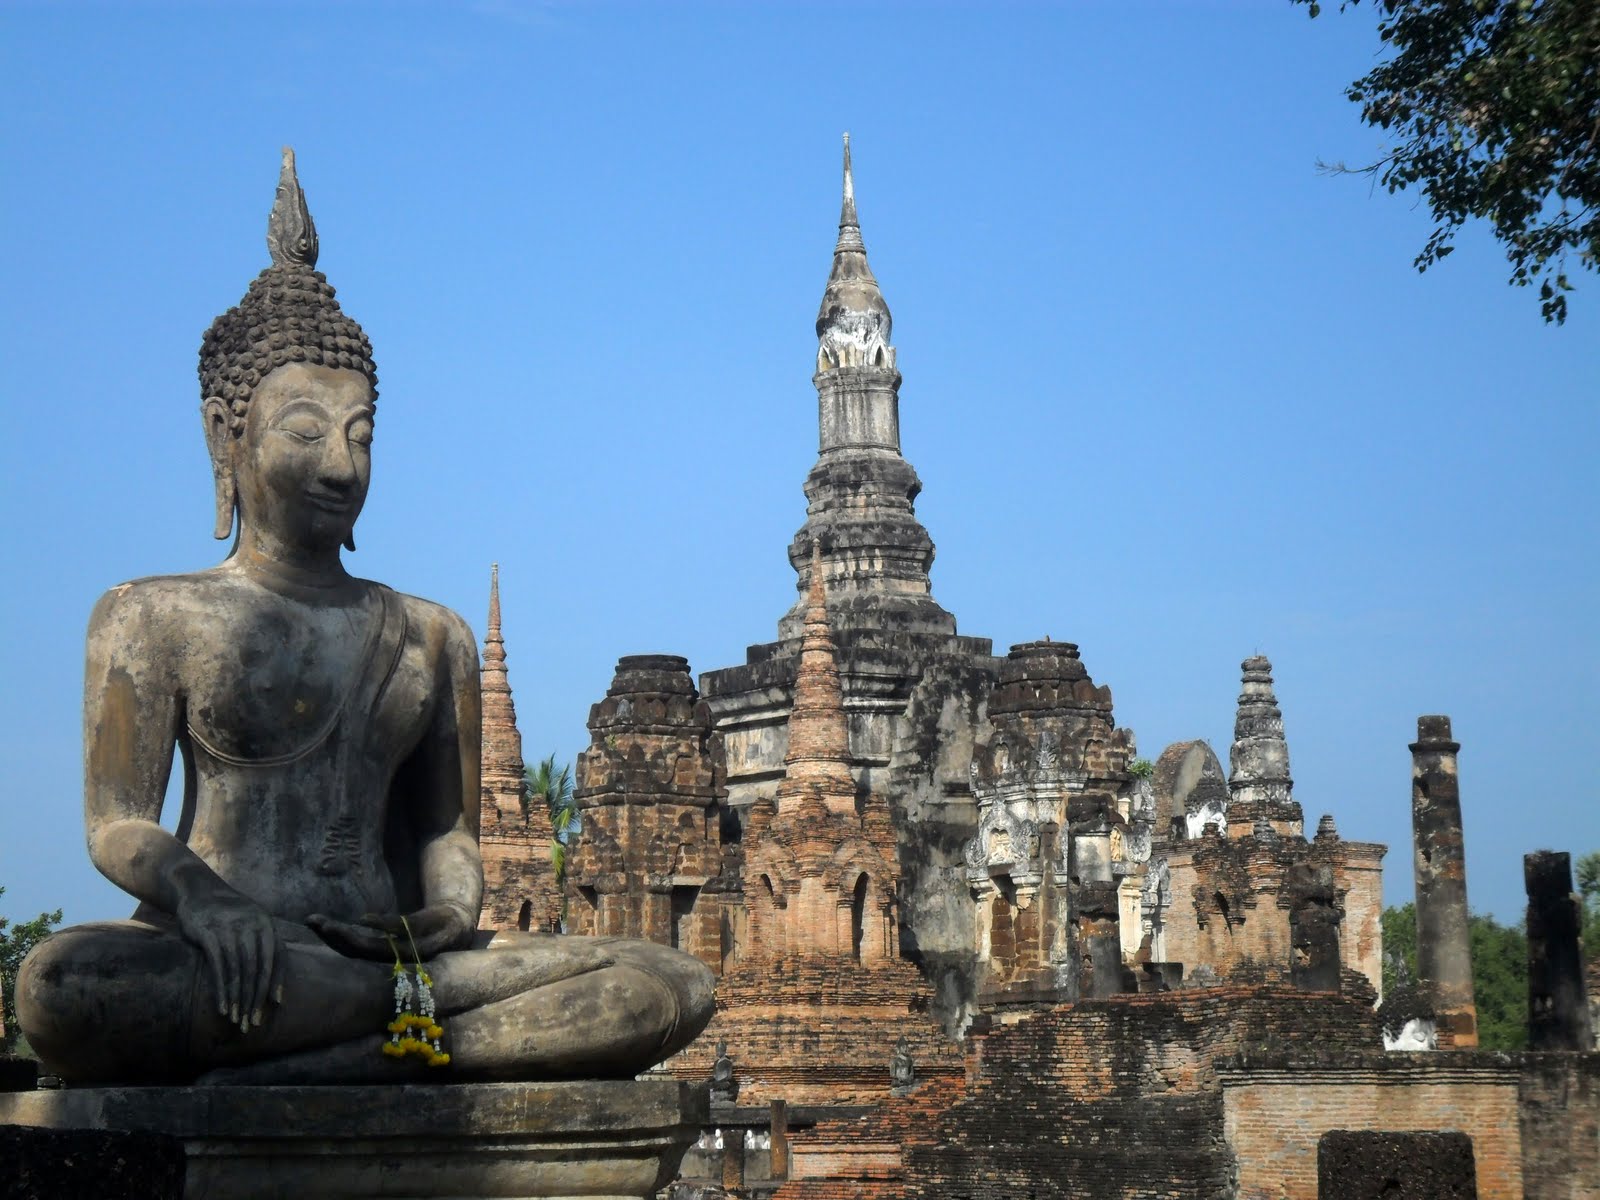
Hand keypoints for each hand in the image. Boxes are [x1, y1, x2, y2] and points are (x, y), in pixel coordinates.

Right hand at [176, 891, 282, 1033]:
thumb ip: (262, 944)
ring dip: (239, 999)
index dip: (277, 981)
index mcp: (266, 924)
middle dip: (256, 998)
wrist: (198, 890)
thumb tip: (271, 971)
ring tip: (237, 1020)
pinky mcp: (209, 934)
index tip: (276, 1004)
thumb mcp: (251, 922)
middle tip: (253, 1022)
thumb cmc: (228, 914)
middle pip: (259, 968)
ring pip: (239, 971)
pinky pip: (219, 967)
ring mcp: (230, 929)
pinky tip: (223, 1006)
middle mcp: (252, 926)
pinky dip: (222, 990)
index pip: (278, 957)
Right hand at [306, 903, 473, 962]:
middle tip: (313, 923)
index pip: (355, 955)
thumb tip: (352, 927)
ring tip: (329, 926)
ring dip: (351, 938)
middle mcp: (400, 960)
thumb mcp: (401, 934)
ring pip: (378, 948)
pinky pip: (402, 931)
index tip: (312, 925)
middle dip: (335, 939)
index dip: (333, 943)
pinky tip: (362, 919)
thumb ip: (379, 935)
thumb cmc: (425, 931)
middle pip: (361, 953)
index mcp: (390, 959)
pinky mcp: (427, 931)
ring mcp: (415, 948)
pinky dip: (381, 926)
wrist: (458, 922)